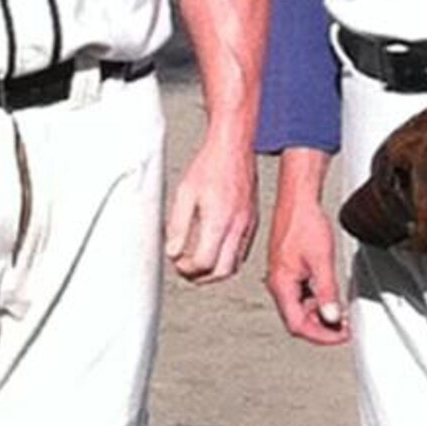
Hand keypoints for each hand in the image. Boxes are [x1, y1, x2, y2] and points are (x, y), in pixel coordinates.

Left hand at [165, 133, 257, 283]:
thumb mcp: (184, 193)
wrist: (234, 148)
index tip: (177, 262)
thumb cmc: (210, 165)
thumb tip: (173, 251)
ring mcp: (248, 225)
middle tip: (186, 271)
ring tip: (198, 264)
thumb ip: (178, 226)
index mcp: (219, 220)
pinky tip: (214, 250)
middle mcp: (237, 226)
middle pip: (222, 272)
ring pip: (235, 265)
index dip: (187, 269)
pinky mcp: (253, 222)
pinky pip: (242, 252)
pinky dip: (227, 259)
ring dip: (215, 271)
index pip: (204, 262)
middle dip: (201, 277)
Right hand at [266, 182, 350, 344]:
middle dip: (322, 328)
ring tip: (340, 314)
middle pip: (297, 321)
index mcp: (281, 285)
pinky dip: (316, 302)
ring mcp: (282, 279)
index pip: (298, 326)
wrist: (297, 201)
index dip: (322, 335)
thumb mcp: (322, 261)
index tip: (341, 336)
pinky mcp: (288, 271)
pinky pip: (301, 296)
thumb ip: (327, 292)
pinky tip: (329, 298)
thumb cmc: (304, 224)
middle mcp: (278, 285)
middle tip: (344, 328)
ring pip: (299, 310)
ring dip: (320, 316)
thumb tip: (332, 316)